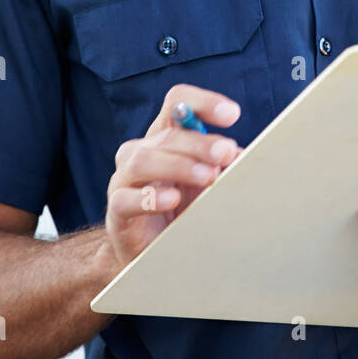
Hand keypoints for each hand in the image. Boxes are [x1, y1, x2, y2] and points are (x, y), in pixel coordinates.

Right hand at [105, 85, 242, 267]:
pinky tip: (173, 200)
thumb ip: (223, 165)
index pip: (177, 103)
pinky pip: (125, 198)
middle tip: (227, 152)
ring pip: (143, 160)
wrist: (159, 255)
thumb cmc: (184, 211)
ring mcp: (124, 180)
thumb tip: (241, 154)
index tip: (232, 114)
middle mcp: (140, 151)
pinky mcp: (116, 211)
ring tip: (208, 177)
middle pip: (166, 134)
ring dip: (179, 165)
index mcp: (164, 137)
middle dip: (200, 142)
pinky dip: (150, 197)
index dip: (203, 102)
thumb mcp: (208, 183)